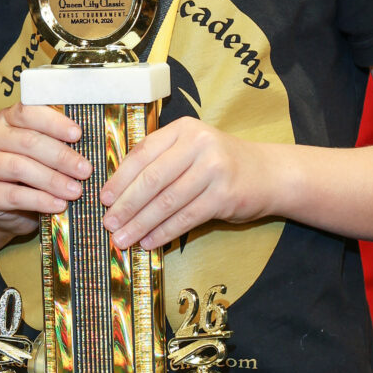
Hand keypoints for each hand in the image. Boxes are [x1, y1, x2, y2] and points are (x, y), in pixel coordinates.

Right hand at [0, 102, 92, 238]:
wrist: (3, 205)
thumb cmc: (30, 172)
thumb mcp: (41, 151)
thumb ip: (57, 141)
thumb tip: (92, 142)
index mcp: (6, 119)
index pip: (27, 112)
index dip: (54, 123)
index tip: (78, 134)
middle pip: (27, 141)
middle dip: (61, 156)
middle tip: (85, 170)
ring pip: (20, 167)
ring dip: (53, 180)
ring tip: (76, 191)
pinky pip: (14, 195)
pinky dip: (40, 201)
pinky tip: (59, 205)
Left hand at [100, 119, 279, 250]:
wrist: (268, 174)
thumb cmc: (221, 164)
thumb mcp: (191, 150)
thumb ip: (161, 161)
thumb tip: (118, 192)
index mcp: (183, 129)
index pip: (142, 153)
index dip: (120, 178)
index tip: (103, 198)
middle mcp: (198, 144)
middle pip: (151, 179)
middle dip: (126, 205)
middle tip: (108, 224)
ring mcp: (213, 169)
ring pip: (166, 202)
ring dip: (140, 224)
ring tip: (122, 239)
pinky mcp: (223, 195)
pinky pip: (185, 218)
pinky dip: (163, 233)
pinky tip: (148, 242)